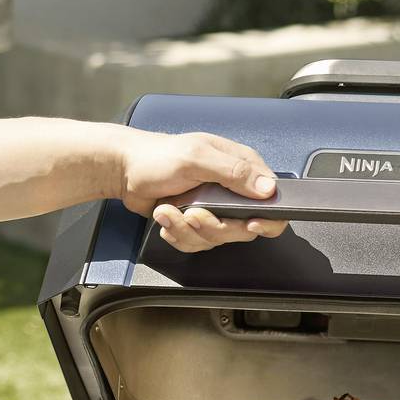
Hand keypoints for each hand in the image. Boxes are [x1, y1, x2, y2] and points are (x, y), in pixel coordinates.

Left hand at [114, 127, 290, 253]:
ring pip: (217, 239)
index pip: (272, 199)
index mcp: (239, 168)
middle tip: (193, 213)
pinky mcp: (197, 223)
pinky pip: (196, 243)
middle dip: (214, 227)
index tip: (249, 224)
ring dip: (187, 229)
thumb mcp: (196, 158)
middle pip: (243, 229)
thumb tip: (268, 188)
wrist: (126, 170)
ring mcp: (214, 209)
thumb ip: (233, 172)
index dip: (267, 218)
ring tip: (169, 210)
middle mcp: (231, 191)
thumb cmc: (157, 156)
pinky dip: (177, 234)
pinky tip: (166, 216)